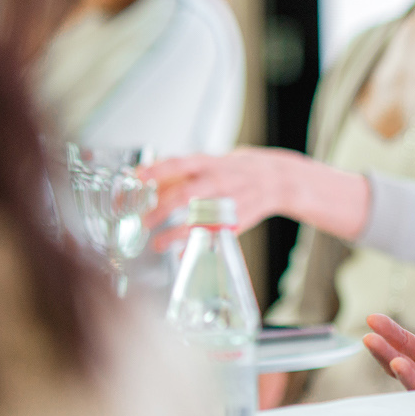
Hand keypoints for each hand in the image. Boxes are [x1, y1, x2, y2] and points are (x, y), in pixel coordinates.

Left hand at [140, 147, 370, 246]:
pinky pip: (214, 234)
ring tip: (158, 243)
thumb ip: (182, 172)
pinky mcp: (238, 219)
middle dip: (160, 209)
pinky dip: (197, 244)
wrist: (278, 179)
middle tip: (143, 221)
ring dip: (175, 232)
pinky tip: (182, 253)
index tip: (135, 178)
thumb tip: (146, 178)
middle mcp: (220, 180)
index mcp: (210, 163)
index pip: (178, 163)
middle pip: (185, 193)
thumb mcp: (212, 162)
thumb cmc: (236, 170)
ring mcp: (230, 201)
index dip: (156, 170)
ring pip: (199, 217)